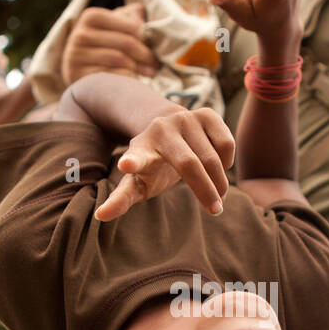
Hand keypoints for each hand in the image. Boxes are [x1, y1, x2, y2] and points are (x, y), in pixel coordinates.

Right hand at [61, 1, 158, 82]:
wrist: (78, 67)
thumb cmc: (105, 43)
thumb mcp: (116, 24)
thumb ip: (133, 17)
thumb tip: (153, 21)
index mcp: (92, 16)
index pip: (130, 26)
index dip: (147, 38)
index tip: (158, 47)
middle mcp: (80, 34)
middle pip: (125, 44)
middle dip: (146, 55)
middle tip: (157, 63)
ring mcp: (76, 56)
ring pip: (119, 61)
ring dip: (140, 68)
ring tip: (151, 72)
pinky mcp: (77, 75)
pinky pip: (111, 77)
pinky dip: (127, 79)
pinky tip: (136, 80)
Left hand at [95, 104, 235, 222]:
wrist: (167, 128)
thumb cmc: (152, 165)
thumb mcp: (137, 182)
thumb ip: (121, 199)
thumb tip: (100, 216)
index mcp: (141, 149)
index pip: (135, 156)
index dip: (132, 161)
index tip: (125, 164)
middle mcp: (161, 130)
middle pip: (189, 164)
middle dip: (205, 191)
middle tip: (215, 211)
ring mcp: (185, 118)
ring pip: (213, 156)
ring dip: (220, 182)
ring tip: (219, 197)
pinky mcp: (206, 114)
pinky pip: (226, 144)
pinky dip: (227, 162)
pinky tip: (219, 167)